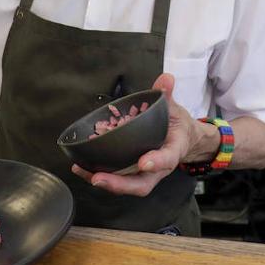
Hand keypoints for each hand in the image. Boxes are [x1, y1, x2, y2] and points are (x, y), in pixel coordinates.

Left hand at [71, 73, 207, 196]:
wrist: (182, 140)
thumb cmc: (176, 126)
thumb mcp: (175, 109)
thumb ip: (167, 95)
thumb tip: (166, 79)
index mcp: (173, 151)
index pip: (167, 159)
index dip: (156, 162)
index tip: (144, 162)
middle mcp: (158, 168)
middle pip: (141, 184)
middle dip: (120, 184)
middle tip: (99, 179)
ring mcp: (144, 173)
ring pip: (126, 185)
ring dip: (104, 182)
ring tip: (84, 172)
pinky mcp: (132, 172)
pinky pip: (117, 178)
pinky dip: (98, 175)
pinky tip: (82, 168)